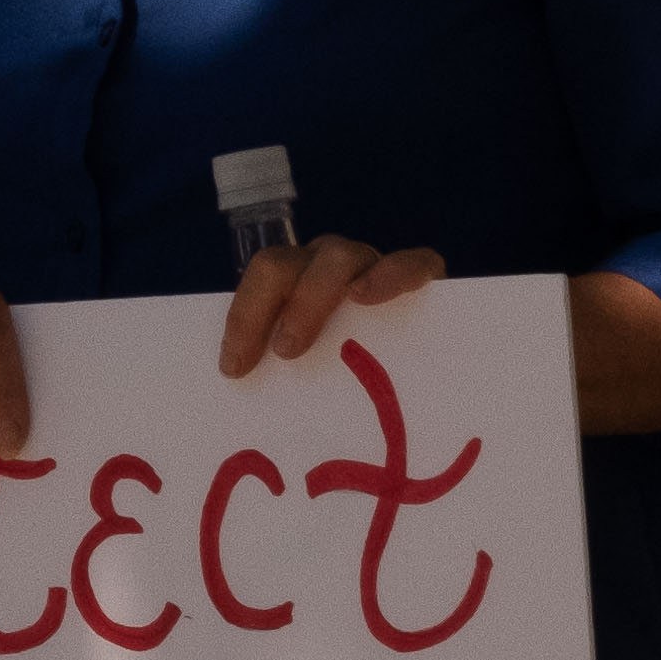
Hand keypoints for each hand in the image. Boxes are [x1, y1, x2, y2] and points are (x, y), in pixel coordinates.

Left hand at [215, 230, 447, 379]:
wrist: (426, 373)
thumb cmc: (350, 375)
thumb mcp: (307, 370)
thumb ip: (280, 377)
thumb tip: (244, 400)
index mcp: (294, 279)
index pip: (262, 279)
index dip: (244, 317)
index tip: (234, 367)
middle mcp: (326, 264)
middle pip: (286, 265)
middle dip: (270, 309)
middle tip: (280, 355)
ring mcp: (371, 264)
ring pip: (339, 258)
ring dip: (316, 296)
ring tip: (305, 342)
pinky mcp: (421, 274)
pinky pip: (410, 264)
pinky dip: (387, 275)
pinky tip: (366, 297)